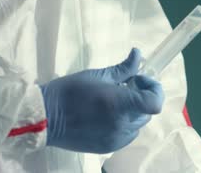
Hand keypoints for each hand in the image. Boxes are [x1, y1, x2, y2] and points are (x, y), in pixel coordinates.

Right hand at [40, 48, 163, 153]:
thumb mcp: (98, 75)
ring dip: (133, 111)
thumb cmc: (70, 91)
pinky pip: (127, 135)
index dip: (154, 88)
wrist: (45, 117)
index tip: (140, 80)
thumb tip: (139, 54)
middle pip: (147, 111)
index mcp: (119, 104)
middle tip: (125, 86)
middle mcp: (121, 124)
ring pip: (138, 124)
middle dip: (141, 96)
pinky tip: (108, 114)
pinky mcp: (109, 147)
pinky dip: (124, 124)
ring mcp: (116, 139)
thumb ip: (124, 68)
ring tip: (114, 101)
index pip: (155, 101)